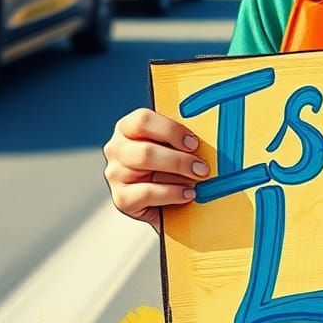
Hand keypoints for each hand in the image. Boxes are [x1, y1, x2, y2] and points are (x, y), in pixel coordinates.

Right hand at [102, 107, 210, 231]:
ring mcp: (115, 174)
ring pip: (145, 167)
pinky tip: (187, 194)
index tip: (193, 143)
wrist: (162, 202)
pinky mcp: (121, 199)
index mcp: (127, 128)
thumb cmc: (169, 166)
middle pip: (145, 148)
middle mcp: (117, 148)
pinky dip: (171, 194)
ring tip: (197, 180)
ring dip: (178, 173)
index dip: (171, 130)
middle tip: (202, 167)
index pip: (143, 120)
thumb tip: (207, 133)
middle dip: (179, 159)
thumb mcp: (172, 146)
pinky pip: (147, 193)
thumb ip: (180, 137)